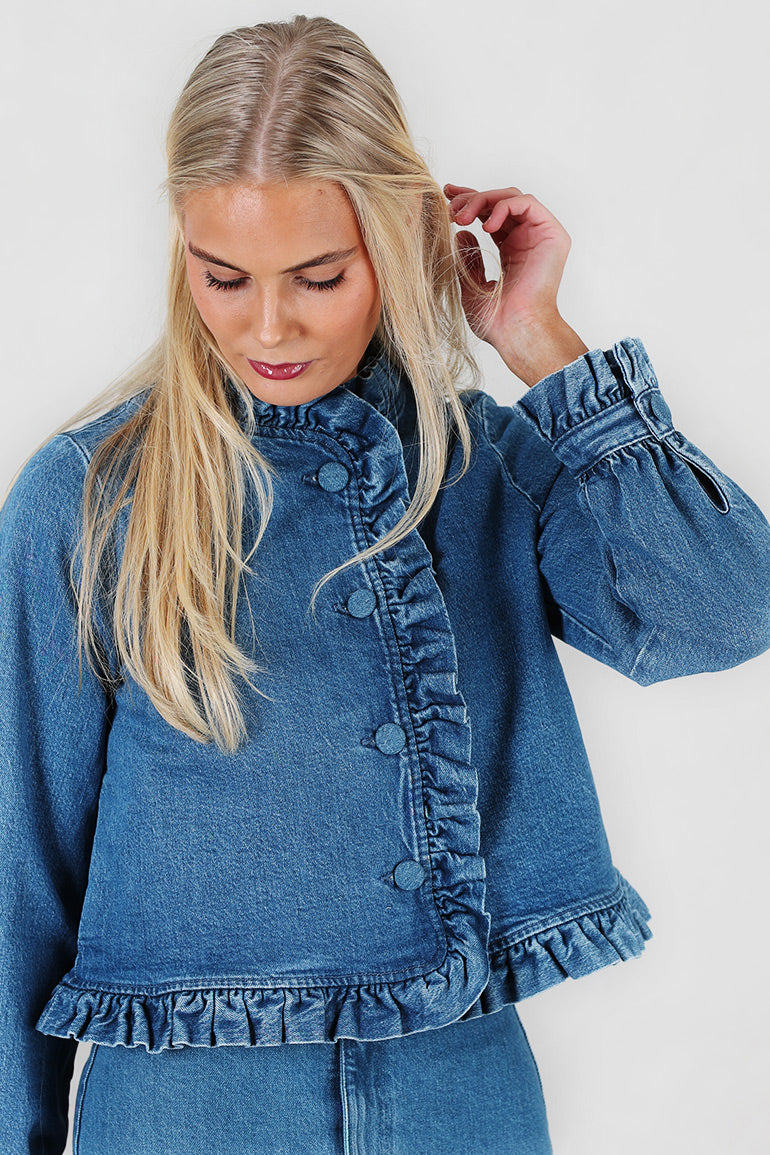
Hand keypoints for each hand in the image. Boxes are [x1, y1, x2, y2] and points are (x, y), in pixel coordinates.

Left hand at [443, 183, 587, 384]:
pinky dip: (503, 206)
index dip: (470, 202)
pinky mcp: (552, 234)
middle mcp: (528, 240)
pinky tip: (485, 226)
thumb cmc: (497, 320)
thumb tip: (460, 232)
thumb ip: (467, 258)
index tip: (447, 196)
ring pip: (511, 198)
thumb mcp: (470, 284)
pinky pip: (526, 203)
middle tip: (450, 206)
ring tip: (461, 217)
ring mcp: (541, 236)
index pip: (491, 216)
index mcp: (512, 251)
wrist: (515, 332)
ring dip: (483, 201)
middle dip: (472, 198)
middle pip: (500, 202)